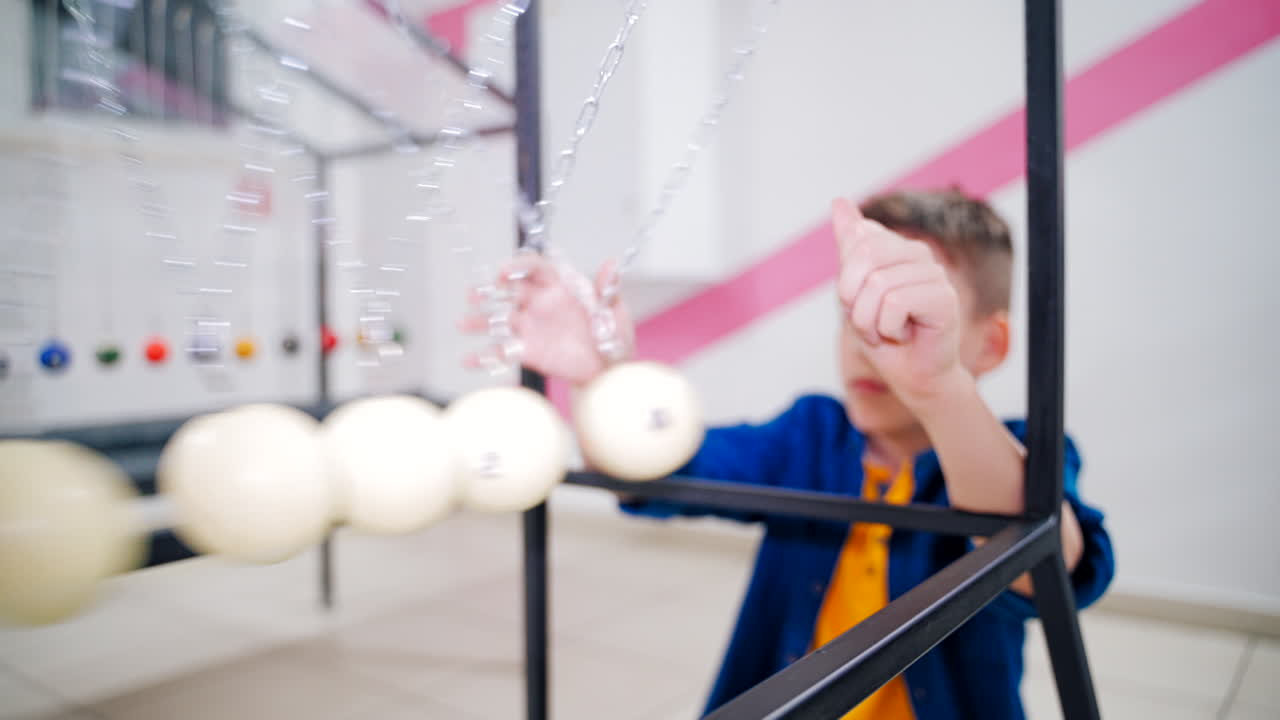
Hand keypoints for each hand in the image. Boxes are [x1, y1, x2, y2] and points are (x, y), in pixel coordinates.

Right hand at [459, 254, 634, 385]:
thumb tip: (612, 263)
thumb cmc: (613, 333)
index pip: (534, 269)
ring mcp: (530, 327)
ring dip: (479, 322)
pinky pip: (502, 352)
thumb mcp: (615, 310)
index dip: (518, 267)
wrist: (608, 367)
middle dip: (488, 292)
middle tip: (473, 296)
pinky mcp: (527, 351)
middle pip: (509, 292)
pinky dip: (483, 357)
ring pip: (499, 320)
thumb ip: (608, 289)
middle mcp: (539, 303)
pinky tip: (467, 360)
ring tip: (462, 324)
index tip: (503, 274)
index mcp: (559, 286)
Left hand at [833, 197, 963, 405]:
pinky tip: (905, 334)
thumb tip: (839, 201)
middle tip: (870, 321)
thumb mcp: (854, 291)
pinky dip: (888, 327)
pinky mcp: (945, 297)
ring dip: (870, 320)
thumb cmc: (884, 336)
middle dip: (854, 300)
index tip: (860, 302)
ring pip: (877, 285)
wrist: (911, 375)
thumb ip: (849, 248)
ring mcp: (935, 272)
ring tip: (888, 330)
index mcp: (896, 246)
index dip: (847, 281)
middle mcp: (918, 253)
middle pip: (864, 256)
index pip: (857, 240)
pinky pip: (895, 303)